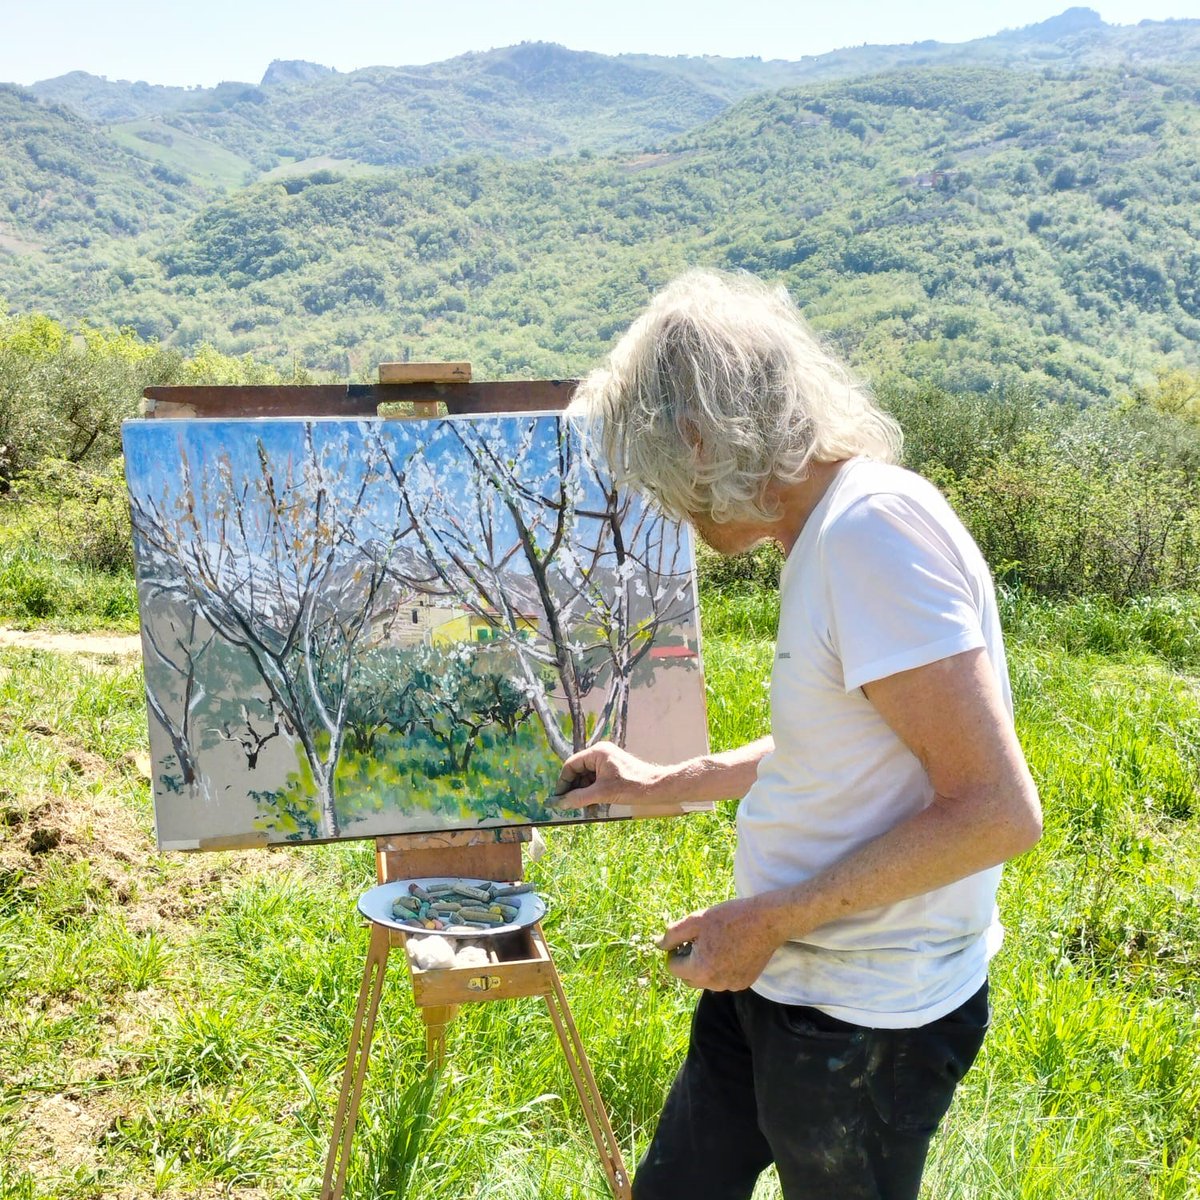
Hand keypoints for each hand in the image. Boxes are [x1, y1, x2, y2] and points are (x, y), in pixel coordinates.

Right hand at [550, 741, 667, 810]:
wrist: (657, 788)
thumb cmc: (632, 787)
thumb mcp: (602, 793)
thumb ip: (578, 798)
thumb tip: (559, 803)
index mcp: (597, 753)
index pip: (571, 765)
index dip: (563, 782)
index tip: (559, 798)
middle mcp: (601, 754)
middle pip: (579, 771)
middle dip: (575, 789)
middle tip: (570, 805)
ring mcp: (608, 762)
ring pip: (587, 778)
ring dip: (584, 793)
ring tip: (584, 808)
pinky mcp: (614, 771)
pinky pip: (597, 780)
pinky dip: (593, 792)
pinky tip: (593, 806)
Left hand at [658, 896, 788, 991]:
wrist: (767, 921)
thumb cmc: (729, 918)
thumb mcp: (695, 920)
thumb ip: (672, 935)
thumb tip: (658, 945)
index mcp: (700, 970)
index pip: (673, 967)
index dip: (675, 949)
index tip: (687, 936)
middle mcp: (714, 984)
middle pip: (688, 977)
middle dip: (688, 960)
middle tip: (701, 939)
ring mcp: (731, 986)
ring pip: (706, 979)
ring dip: (705, 964)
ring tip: (717, 942)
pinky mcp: (744, 983)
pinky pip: (723, 979)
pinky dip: (721, 967)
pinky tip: (731, 949)